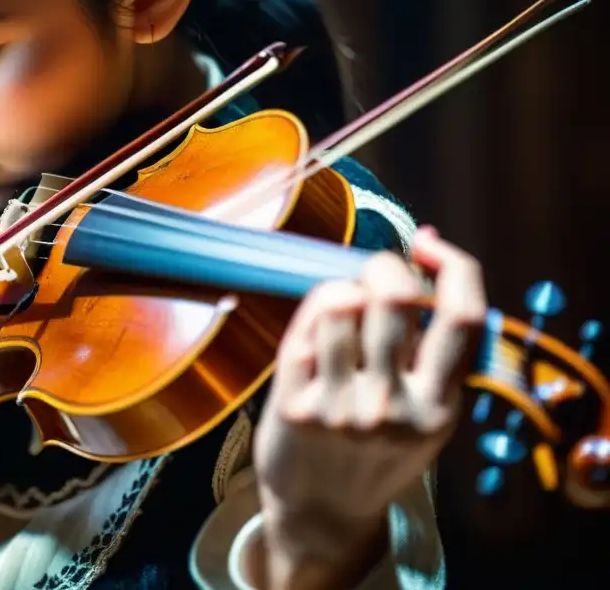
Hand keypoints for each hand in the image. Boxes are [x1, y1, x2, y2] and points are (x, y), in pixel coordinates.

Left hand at [252, 226, 485, 585]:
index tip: (428, 245)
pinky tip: (316, 330)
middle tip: (373, 274)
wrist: (322, 511)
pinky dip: (311, 314)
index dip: (453, 265)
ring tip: (341, 310)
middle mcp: (395, 407)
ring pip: (340, 301)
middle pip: (395, 295)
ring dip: (341, 289)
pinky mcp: (296, 405)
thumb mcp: (424, 414)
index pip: (463, 316)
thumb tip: (425, 250)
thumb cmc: (374, 449)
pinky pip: (303, 327)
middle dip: (383, 265)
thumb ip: (429, 350)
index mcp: (441, 406)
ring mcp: (342, 407)